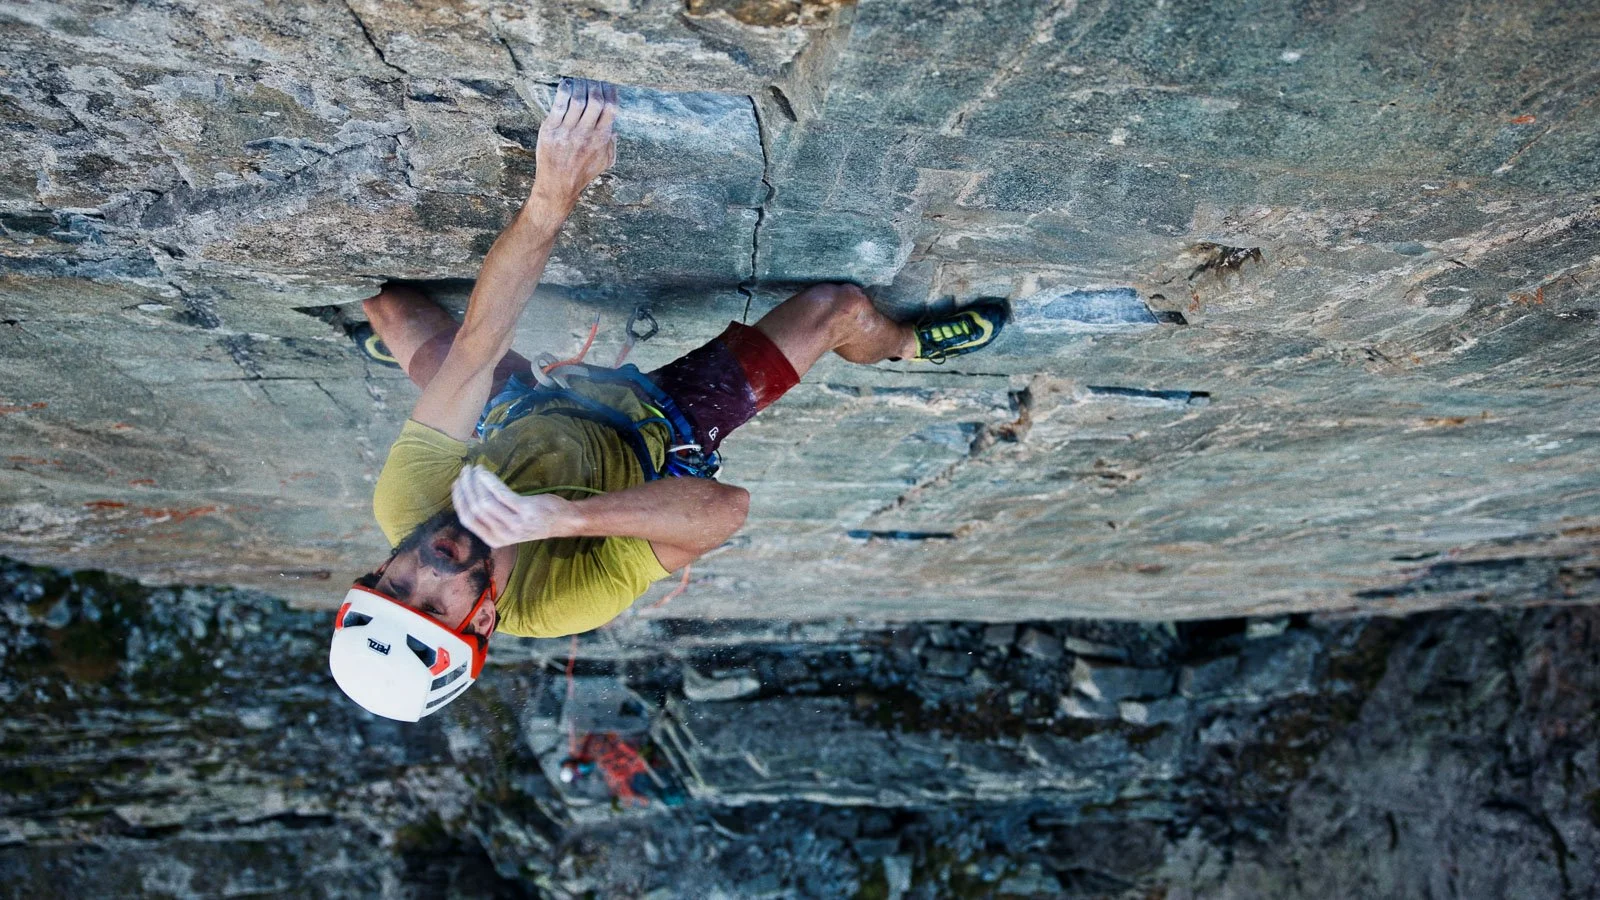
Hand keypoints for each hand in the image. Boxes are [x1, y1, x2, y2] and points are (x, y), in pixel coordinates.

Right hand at [451, 464, 572, 547]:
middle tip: (465, 472)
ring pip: (484, 501)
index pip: (467, 520)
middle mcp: (502, 535)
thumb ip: (490, 520)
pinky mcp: (524, 511)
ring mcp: (514, 524)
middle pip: (473, 509)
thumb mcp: (508, 527)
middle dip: (465, 487)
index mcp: (494, 540)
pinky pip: (500, 494)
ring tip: (475, 469)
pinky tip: (484, 472)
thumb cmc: (533, 520)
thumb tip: (467, 499)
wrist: (561, 520)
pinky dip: (489, 481)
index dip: (459, 500)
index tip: (456, 484)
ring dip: (476, 482)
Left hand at [531, 77, 617, 209]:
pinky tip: (565, 85)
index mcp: (601, 139)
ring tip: (579, 82)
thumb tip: (616, 129)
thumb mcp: (605, 162)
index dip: (611, 92)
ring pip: (577, 100)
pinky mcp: (550, 131)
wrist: (557, 187)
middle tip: (592, 81)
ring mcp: (567, 132)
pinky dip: (563, 92)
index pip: (611, 108)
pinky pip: (558, 106)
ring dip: (580, 86)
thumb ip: (612, 145)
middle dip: (595, 86)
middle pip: (595, 101)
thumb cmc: (582, 174)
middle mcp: (585, 134)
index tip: (607, 85)